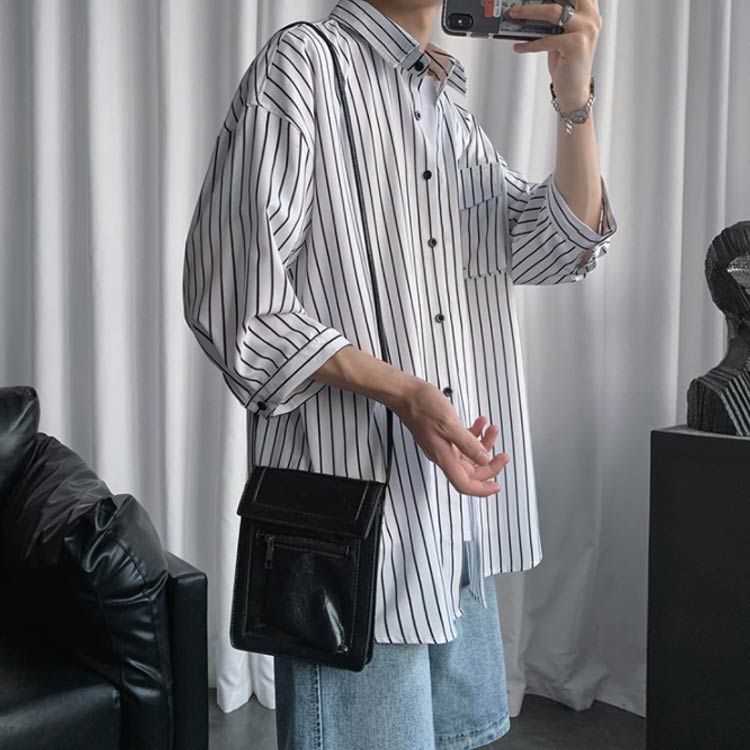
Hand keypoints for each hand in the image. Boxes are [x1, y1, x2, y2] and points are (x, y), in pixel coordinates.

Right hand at [395, 379, 509, 496]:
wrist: (405, 394)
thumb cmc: (421, 406)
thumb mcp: (450, 424)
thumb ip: (469, 444)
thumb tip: (484, 459)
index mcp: (443, 456)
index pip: (464, 483)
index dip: (482, 489)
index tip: (496, 485)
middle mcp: (443, 454)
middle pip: (471, 470)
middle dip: (489, 463)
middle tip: (502, 455)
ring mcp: (442, 445)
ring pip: (469, 454)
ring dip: (483, 444)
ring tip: (491, 430)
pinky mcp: (442, 435)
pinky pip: (462, 441)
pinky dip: (474, 434)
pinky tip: (479, 424)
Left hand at [507, 0, 601, 110]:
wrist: (573, 90)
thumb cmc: (566, 63)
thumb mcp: (560, 36)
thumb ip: (553, 21)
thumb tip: (530, 10)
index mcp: (589, 12)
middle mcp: (591, 18)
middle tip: (520, 2)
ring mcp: (585, 30)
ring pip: (552, 12)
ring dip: (529, 12)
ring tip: (513, 14)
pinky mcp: (575, 45)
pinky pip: (546, 39)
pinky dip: (529, 44)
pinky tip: (518, 46)